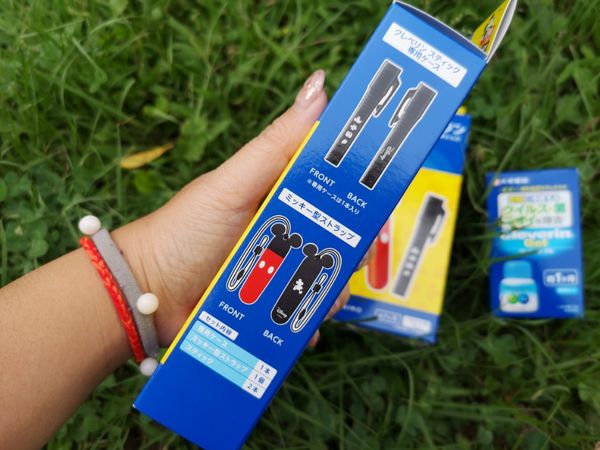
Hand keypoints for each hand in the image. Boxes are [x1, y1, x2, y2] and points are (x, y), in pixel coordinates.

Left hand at [115, 70, 349, 346]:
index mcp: (282, 196)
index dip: (360, 201)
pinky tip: (300, 331)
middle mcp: (286, 233)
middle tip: (339, 266)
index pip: (336, 192)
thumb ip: (277, 143)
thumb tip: (319, 84)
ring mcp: (279, 273)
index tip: (372, 213)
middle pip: (339, 241)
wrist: (146, 294)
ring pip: (326, 282)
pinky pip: (303, 316)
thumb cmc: (184, 230)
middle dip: (346, 256)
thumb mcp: (232, 184)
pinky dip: (306, 325)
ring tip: (313, 304)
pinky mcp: (270, 308)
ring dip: (327, 295)